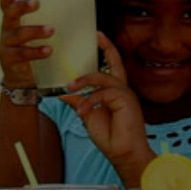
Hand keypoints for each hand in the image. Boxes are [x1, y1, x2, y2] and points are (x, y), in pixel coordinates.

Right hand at [0, 0, 52, 88]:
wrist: (23, 82)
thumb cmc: (35, 51)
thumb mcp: (37, 35)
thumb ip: (51, 23)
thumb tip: (84, 9)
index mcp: (13, 21)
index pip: (6, 5)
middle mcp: (6, 31)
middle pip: (10, 15)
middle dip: (22, 7)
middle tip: (36, 3)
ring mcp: (6, 46)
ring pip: (18, 35)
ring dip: (35, 31)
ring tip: (51, 30)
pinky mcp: (10, 61)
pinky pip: (23, 54)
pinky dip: (36, 51)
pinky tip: (48, 50)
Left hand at [61, 34, 154, 181]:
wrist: (123, 154)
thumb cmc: (110, 138)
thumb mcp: (88, 116)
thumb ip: (80, 102)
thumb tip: (65, 93)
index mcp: (116, 93)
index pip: (112, 67)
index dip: (107, 51)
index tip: (99, 37)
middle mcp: (123, 90)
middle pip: (114, 64)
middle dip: (106, 48)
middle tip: (96, 35)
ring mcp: (126, 94)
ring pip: (103, 78)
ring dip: (83, 81)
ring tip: (70, 88)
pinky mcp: (125, 100)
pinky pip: (102, 93)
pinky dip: (90, 102)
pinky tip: (83, 112)